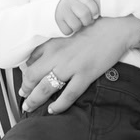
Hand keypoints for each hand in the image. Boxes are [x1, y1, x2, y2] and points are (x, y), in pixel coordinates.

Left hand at [20, 15, 139, 112]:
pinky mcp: (85, 74)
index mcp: (52, 45)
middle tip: (24, 101)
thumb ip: (49, 47)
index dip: (24, 77)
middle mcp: (57, 56)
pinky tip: (52, 110)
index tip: (24, 86)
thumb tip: (34, 61)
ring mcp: (71, 66)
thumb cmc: (91, 30)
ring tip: (30, 108)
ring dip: (34, 100)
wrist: (115, 28)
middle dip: (25, 91)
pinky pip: (68, 94)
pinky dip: (58, 105)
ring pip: (45, 88)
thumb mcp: (66, 35)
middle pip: (32, 77)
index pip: (30, 64)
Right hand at [55, 0, 99, 34]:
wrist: (52, 8)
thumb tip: (95, 16)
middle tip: (85, 22)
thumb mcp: (79, 3)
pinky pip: (68, 31)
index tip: (95, 16)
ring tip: (75, 23)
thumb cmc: (71, 8)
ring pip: (76, 25)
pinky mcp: (57, 21)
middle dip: (87, 21)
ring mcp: (62, 11)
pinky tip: (67, 25)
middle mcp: (69, 3)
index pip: (89, 1)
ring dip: (77, 27)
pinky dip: (69, 31)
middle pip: (84, 14)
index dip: (95, 10)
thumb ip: (88, 7)